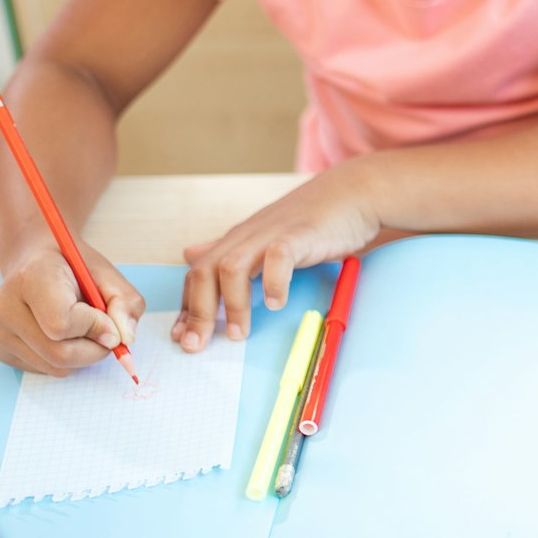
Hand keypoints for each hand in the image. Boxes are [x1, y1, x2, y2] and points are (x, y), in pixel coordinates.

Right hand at [0, 241, 143, 375]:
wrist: (35, 262)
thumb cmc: (73, 269)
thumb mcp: (107, 275)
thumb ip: (125, 303)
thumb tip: (124, 339)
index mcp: (31, 277)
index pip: (61, 323)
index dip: (94, 327)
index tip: (109, 321)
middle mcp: (5, 305)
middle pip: (59, 354)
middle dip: (94, 349)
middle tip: (107, 334)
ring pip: (55, 367)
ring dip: (83, 355)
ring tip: (83, 328)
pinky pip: (45, 370)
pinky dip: (65, 360)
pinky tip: (62, 335)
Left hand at [172, 161, 382, 351]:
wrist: (355, 192)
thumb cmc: (313, 218)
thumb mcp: (263, 234)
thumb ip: (229, 249)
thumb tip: (190, 254)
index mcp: (237, 240)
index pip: (198, 274)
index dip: (187, 307)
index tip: (183, 337)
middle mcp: (247, 236)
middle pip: (206, 272)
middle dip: (198, 311)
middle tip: (196, 345)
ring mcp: (272, 234)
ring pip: (233, 268)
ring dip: (232, 304)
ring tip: (240, 333)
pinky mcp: (300, 234)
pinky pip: (278, 257)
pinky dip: (274, 282)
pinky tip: (277, 303)